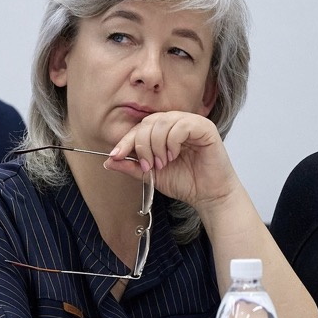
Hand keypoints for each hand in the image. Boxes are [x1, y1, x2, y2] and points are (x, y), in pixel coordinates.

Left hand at [105, 111, 238, 209]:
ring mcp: (192, 123)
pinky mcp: (205, 128)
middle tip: (147, 165)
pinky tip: (174, 156)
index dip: (126, 140)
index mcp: (165, 131)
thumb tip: (108, 161)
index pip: (141, 127)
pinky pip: (181, 125)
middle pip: (149, 122)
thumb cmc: (185, 183)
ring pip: (163, 121)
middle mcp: (178, 123)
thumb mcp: (151, 175)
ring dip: (156, 144)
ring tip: (162, 163)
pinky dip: (172, 142)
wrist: (208, 196)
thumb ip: (132, 166)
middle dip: (141, 144)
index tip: (116, 155)